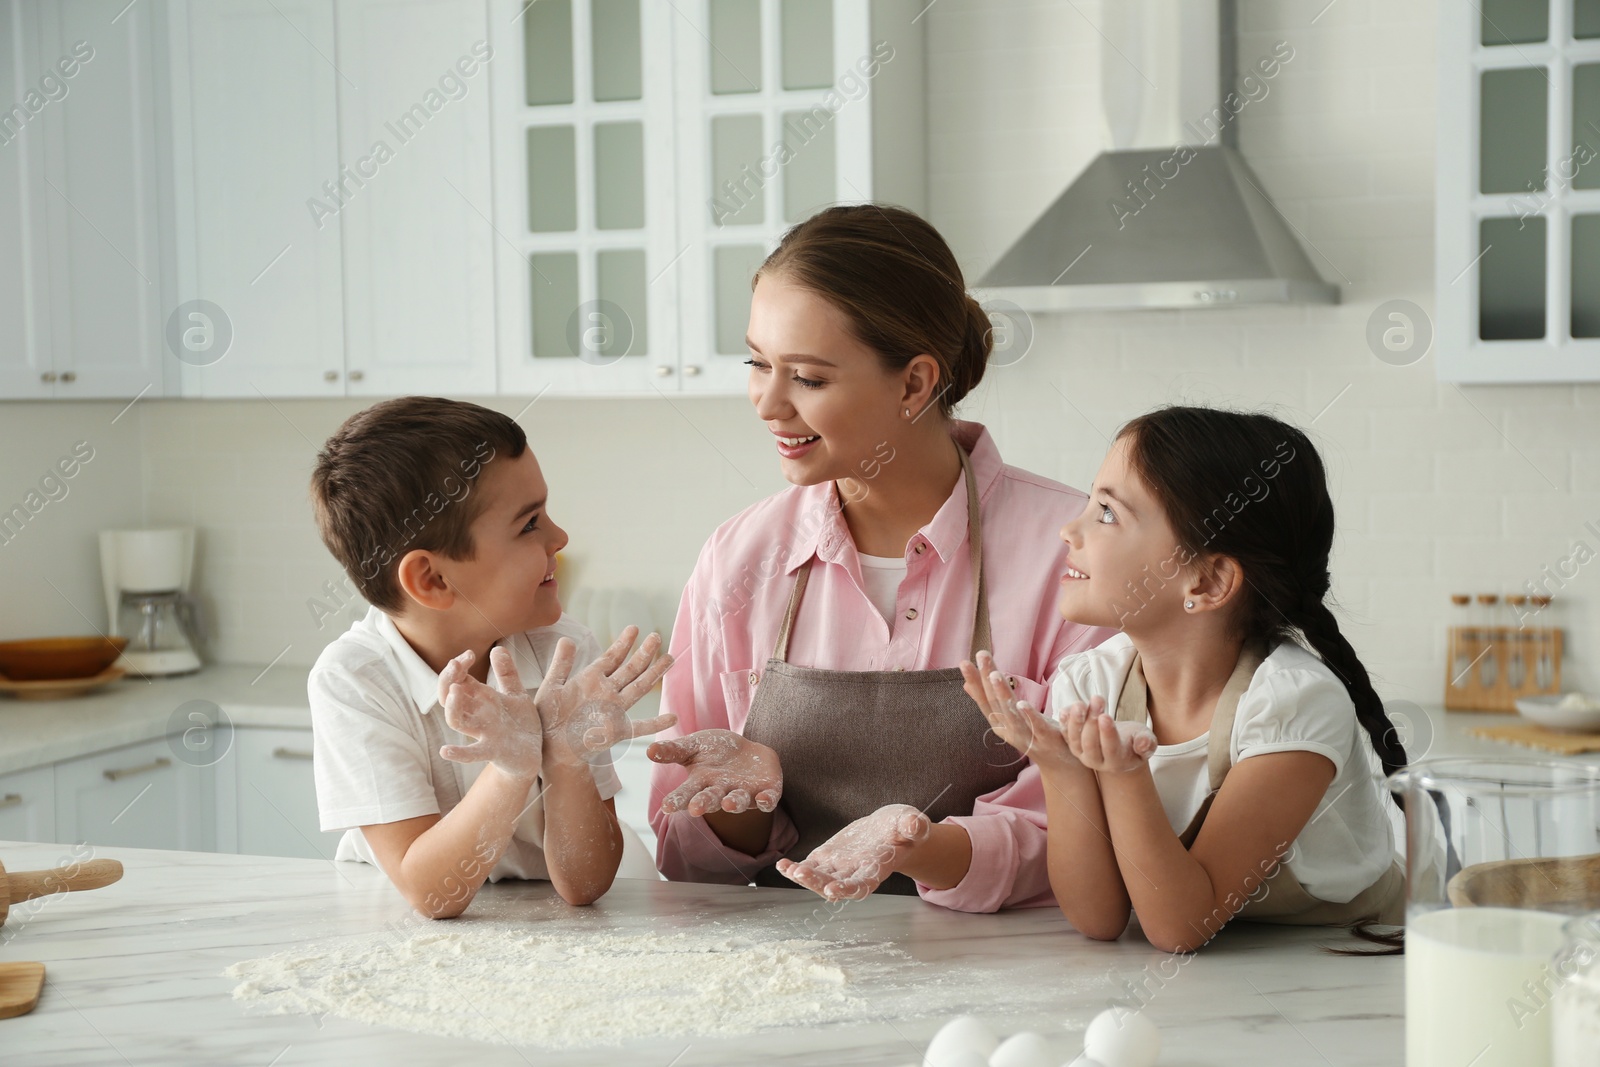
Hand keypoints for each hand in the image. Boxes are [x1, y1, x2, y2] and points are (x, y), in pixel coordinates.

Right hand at [436, 647, 542, 780]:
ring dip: (453, 708)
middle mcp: (477, 715)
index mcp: (481, 700)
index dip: (457, 666)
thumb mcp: (516, 694)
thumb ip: (507, 674)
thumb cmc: (521, 724)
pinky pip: (472, 754)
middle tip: (456, 665)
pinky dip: (459, 754)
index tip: (469, 654)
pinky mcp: (493, 751)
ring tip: (455, 691)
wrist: (534, 754)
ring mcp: (483, 733)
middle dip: (448, 680)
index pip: (457, 680)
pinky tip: (445, 751)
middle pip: (448, 698)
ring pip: (457, 721)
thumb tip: (498, 648)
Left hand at [535, 625, 676, 762]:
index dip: (624, 643)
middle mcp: (606, 692)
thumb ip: (561, 664)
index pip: (612, 657)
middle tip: (657, 636)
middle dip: (644, 653)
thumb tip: (567, 638)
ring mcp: (613, 710)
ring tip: (669, 659)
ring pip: (638, 688)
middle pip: (630, 669)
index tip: (635, 628)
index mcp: (590, 679)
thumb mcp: (551, 687)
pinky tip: (672, 718)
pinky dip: (656, 723)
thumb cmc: (546, 718)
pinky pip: (639, 727)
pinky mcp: (615, 731)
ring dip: (653, 674)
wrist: (547, 748)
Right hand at [647, 729, 781, 815]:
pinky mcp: (766, 792)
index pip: (686, 793)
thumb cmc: (716, 751)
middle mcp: (721, 792)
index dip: (677, 801)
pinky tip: (765, 800)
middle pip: (710, 800)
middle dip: (703, 804)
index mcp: (701, 783)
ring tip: (728, 805)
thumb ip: (674, 750)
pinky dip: (766, 801)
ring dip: (733, 804)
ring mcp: (744, 794)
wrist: (748, 751)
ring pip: (737, 802)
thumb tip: (649, 750)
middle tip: (695, 809)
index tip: (666, 807)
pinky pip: (767, 800)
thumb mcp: (694, 746)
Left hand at [776, 803, 928, 900]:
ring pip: (818, 878)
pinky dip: (794, 869)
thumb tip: (916, 825)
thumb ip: (913, 827)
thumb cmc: (903, 828)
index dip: (846, 889)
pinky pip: (808, 867)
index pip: (861, 886)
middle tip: (802, 874)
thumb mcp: (911, 823)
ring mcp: (838, 868)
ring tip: (788, 868)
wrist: (889, 829)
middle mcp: (854, 874)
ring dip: (802, 877)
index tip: (832, 890)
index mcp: (875, 870)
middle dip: (817, 882)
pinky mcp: (827, 858)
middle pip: (834, 885)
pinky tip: (782, 865)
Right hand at [959, 650, 1076, 772]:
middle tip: (981, 656)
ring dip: (1002, 695)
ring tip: (994, 675)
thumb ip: (990, 703)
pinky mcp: (1047, 740)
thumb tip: (966, 685)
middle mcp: (1010, 730)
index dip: (974, 681)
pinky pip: (1037, 727)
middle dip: (986, 679)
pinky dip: (1028, 716)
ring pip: (1011, 715)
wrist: (1061, 767)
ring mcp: (1027, 736)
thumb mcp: (1009, 719)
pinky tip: (1021, 703)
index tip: (964, 662)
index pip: (984, 700)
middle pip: (995, 703)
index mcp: (1000, 724)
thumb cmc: (1034, 737)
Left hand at [1061, 694, 1157, 772]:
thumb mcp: (1147, 740)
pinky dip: (1064, 723)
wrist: (1120, 744)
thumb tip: (1143, 744)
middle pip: (1090, 743)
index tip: (1105, 716)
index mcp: (1117, 761)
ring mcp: (1082, 754)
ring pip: (1074, 740)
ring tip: (1081, 704)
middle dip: (1091, 722)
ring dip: (1076, 720)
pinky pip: (1065, 735)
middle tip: (1097, 700)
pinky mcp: (1073, 745)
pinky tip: (1066, 710)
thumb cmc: (1135, 740)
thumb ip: (1147, 742)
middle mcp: (1097, 761)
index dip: (1107, 733)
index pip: (1110, 749)